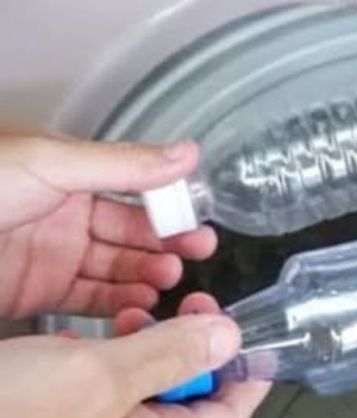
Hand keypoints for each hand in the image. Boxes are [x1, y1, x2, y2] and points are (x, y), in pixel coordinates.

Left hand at [0, 133, 215, 317]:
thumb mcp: (49, 164)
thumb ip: (122, 164)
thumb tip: (186, 154)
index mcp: (68, 176)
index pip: (133, 189)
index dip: (168, 204)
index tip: (197, 220)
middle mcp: (64, 215)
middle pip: (129, 232)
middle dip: (166, 242)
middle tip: (195, 253)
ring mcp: (52, 256)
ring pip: (115, 268)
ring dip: (147, 273)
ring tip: (168, 280)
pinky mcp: (37, 294)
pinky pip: (89, 299)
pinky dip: (118, 302)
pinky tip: (141, 301)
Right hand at [0, 292, 269, 417]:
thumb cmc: (7, 405)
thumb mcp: (99, 379)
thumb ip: (170, 356)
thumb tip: (229, 337)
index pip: (227, 416)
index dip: (247, 377)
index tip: (252, 334)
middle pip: (193, 398)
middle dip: (196, 347)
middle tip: (197, 302)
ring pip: (154, 383)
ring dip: (159, 340)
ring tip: (143, 309)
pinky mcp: (72, 407)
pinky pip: (117, 380)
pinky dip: (123, 348)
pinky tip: (111, 321)